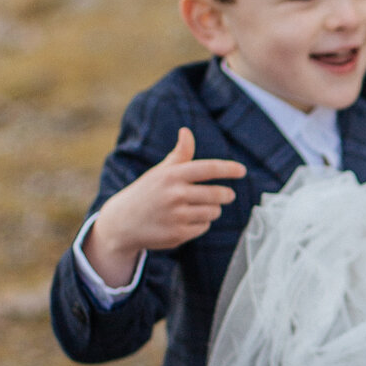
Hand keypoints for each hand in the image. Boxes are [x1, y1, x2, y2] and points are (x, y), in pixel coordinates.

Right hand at [83, 126, 245, 285]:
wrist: (122, 222)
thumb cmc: (147, 192)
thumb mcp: (161, 172)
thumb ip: (180, 154)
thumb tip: (186, 131)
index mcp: (172, 175)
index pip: (208, 169)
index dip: (228, 169)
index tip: (242, 170)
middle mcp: (175, 194)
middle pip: (217, 194)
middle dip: (226, 194)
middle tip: (227, 195)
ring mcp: (176, 215)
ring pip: (213, 212)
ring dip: (213, 210)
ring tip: (202, 207)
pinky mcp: (178, 234)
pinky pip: (204, 227)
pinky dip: (202, 224)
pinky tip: (188, 220)